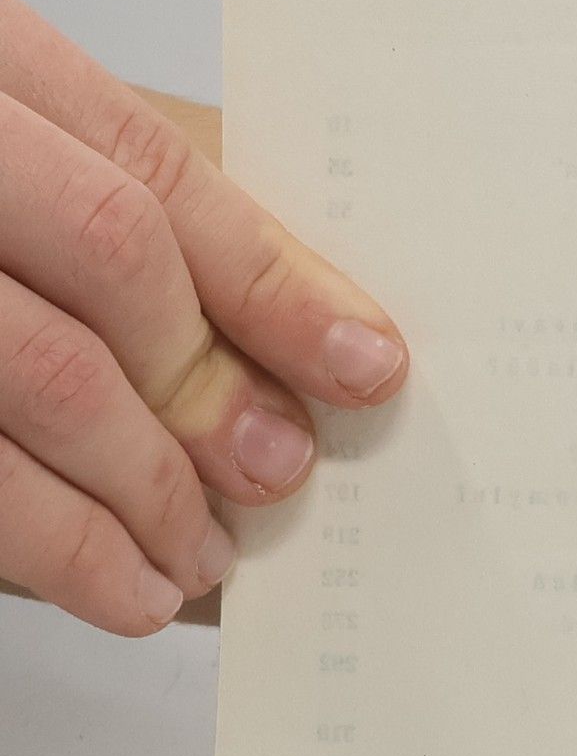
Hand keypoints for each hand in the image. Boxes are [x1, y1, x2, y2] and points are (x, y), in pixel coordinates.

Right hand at [0, 0, 407, 633]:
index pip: (148, 168)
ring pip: (44, 375)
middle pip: (112, 257)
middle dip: (209, 387)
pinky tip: (120, 588)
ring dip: (145, 492)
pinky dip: (59, 547)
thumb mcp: (11, 168)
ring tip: (199, 558)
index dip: (273, 278)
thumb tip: (310, 350)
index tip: (363, 365)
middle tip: (275, 476)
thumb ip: (123, 227)